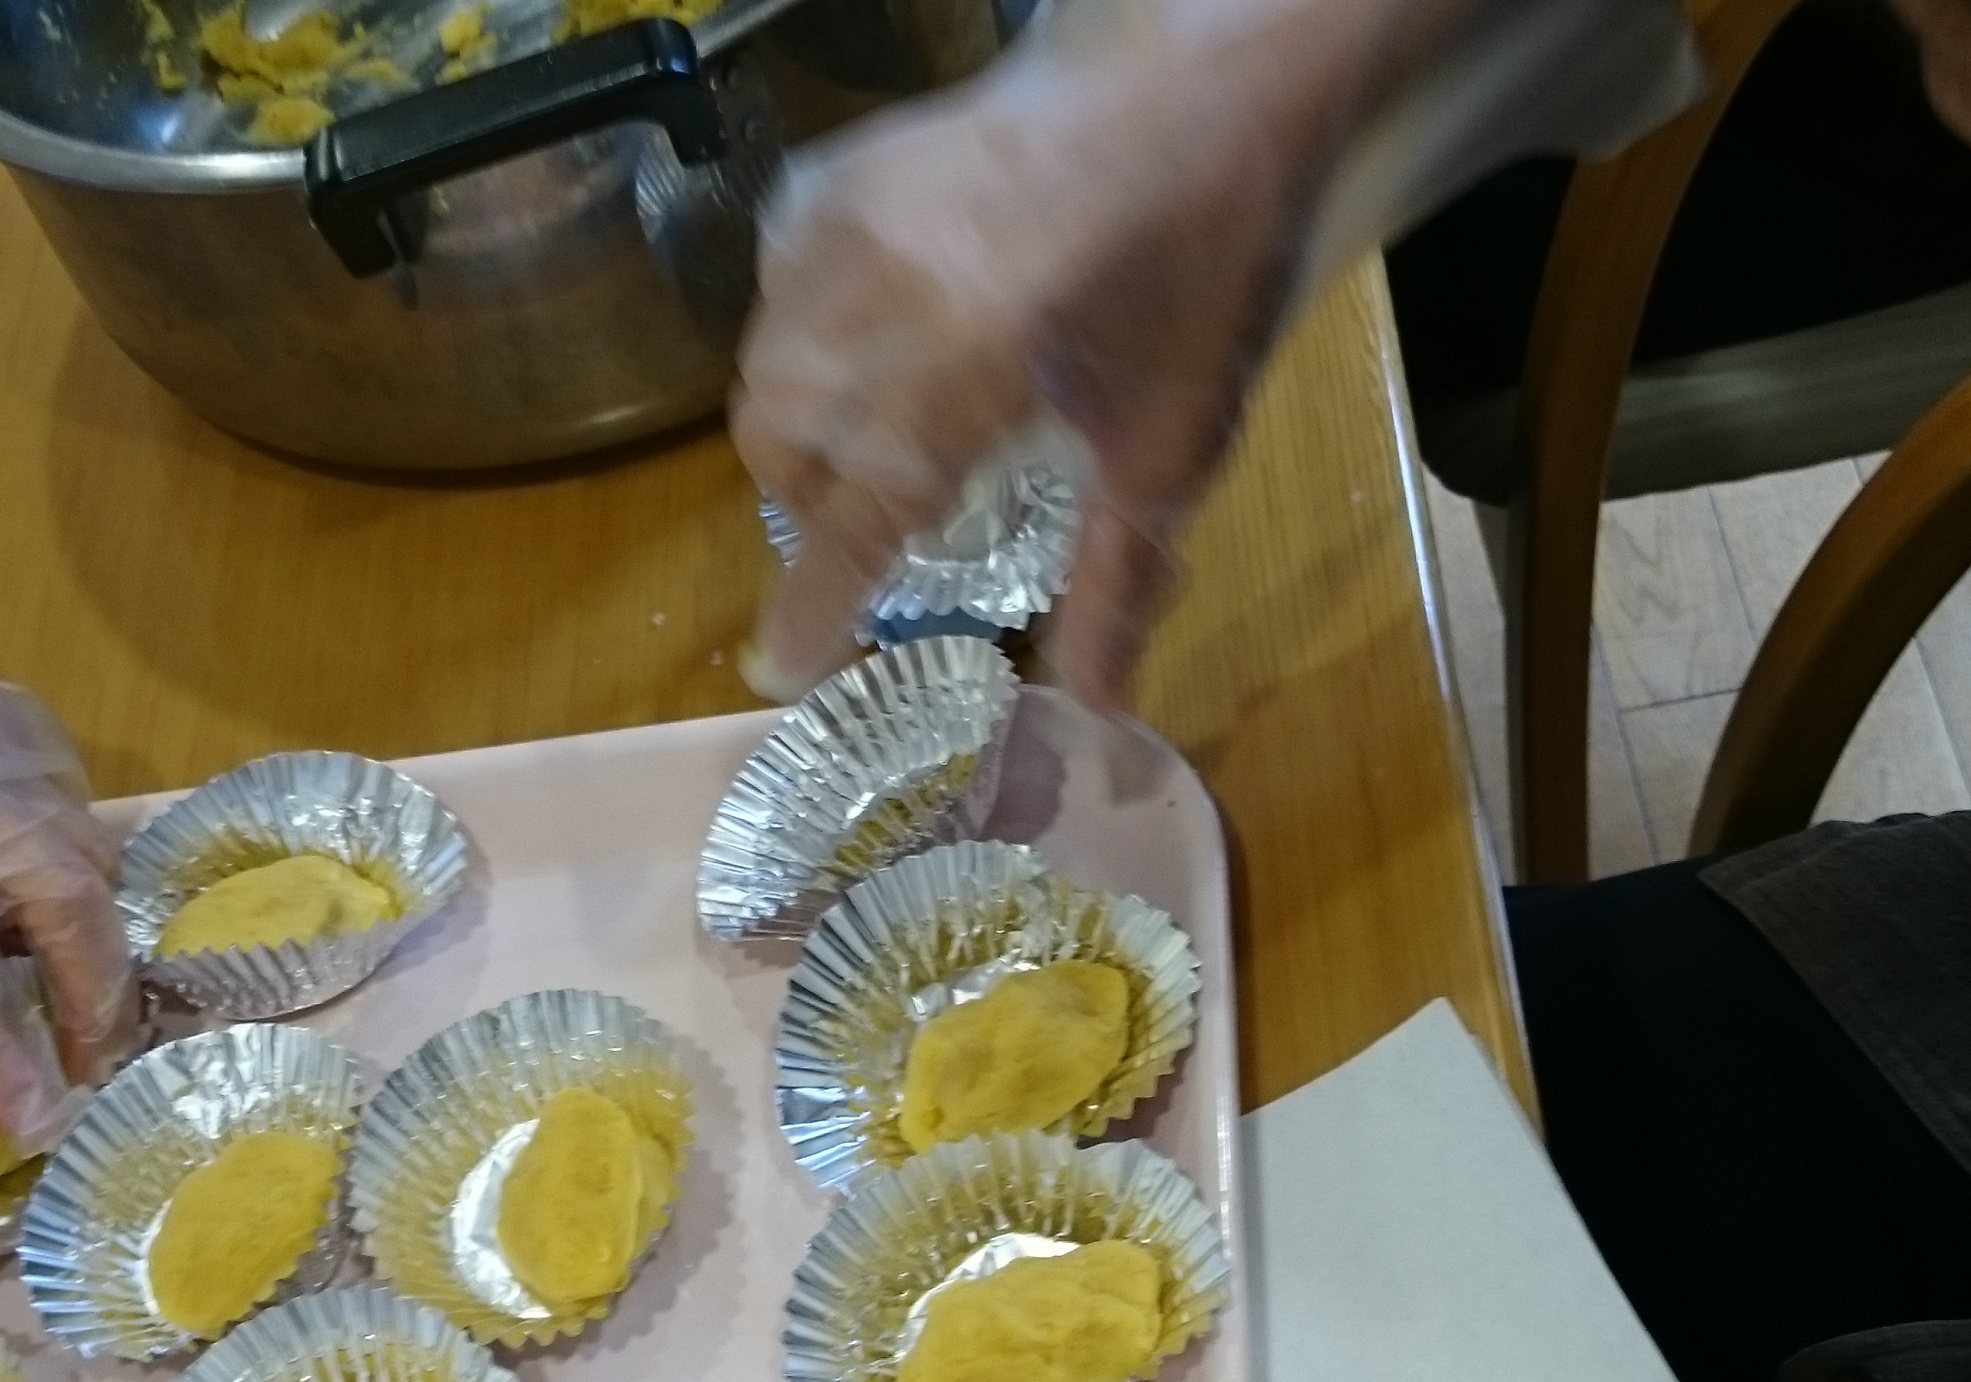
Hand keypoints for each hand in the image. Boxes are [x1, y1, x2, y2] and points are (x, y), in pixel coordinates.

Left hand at [0, 504, 142, 1146]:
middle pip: (67, 905)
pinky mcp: (10, 710)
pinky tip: (38, 903)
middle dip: (95, 998)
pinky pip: (70, 805)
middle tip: (93, 1066)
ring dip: (90, 933)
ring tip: (74, 1002)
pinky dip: (70, 866)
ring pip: (87, 852)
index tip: (38, 1125)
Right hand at [734, 53, 1344, 704]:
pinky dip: (797, 328)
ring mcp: (849, 222)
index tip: (780, 665)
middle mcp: (880, 300)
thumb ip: (1119, 578)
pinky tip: (865, 338)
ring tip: (866, 435)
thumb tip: (1099, 707)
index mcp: (964, 375)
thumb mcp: (1175, 440)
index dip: (812, 605)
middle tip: (869, 522)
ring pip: (763, 361)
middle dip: (809, 503)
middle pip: (777, 443)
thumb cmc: (1207, 267)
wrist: (1205, 86)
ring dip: (795, 424)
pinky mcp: (844, 170)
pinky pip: (775, 276)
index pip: (854, 523)